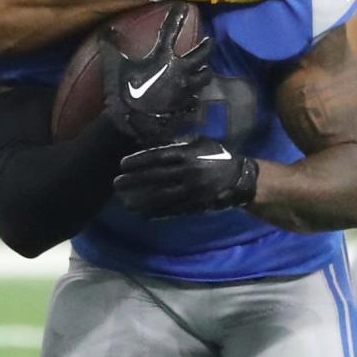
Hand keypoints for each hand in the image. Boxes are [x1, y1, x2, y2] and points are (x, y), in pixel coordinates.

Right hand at [101, 3, 211, 144]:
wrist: (133, 123)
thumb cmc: (123, 91)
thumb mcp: (113, 65)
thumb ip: (110, 45)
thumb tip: (107, 29)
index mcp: (164, 57)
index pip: (172, 31)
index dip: (177, 17)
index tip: (184, 6)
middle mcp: (181, 70)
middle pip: (202, 54)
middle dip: (207, 46)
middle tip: (209, 41)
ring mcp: (186, 90)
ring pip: (205, 77)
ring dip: (204, 71)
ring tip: (203, 69)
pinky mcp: (186, 106)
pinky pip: (196, 99)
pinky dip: (195, 96)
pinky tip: (193, 96)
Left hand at [113, 136, 258, 217]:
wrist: (241, 178)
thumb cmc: (216, 156)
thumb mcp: (199, 143)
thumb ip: (178, 144)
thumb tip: (152, 143)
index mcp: (188, 155)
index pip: (158, 157)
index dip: (139, 160)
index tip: (122, 164)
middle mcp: (189, 172)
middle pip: (156, 177)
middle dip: (134, 181)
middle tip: (116, 183)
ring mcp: (193, 191)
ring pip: (162, 197)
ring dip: (142, 200)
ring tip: (125, 202)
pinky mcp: (196, 205)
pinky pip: (173, 210)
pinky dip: (157, 212)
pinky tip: (143, 214)